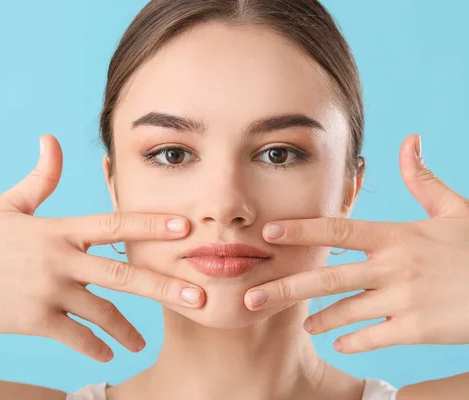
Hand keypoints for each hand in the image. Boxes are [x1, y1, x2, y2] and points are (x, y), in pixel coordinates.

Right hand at [0, 134, 204, 361]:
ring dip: (127, 331)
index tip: (186, 228)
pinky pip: (75, 337)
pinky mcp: (33, 320)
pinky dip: (94, 347)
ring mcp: (47, 291)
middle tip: (198, 299)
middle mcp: (59, 259)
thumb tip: (51, 138)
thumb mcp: (9, 204)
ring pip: (103, 312)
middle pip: (122, 274)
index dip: (152, 225)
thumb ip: (41, 178)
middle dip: (164, 286)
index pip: (114, 224)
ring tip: (143, 344)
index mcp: (59, 229)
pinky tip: (107, 355)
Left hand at [244, 134, 468, 352]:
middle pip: (328, 276)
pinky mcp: (419, 329)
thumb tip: (408, 141)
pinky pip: (374, 337)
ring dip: (317, 318)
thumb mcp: (455, 209)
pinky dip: (352, 341)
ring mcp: (405, 300)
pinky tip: (336, 342)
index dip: (300, 229)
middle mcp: (394, 266)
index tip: (267, 232)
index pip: (338, 229)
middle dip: (286, 286)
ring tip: (300, 322)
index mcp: (396, 235)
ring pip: (346, 311)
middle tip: (252, 297)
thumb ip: (423, 179)